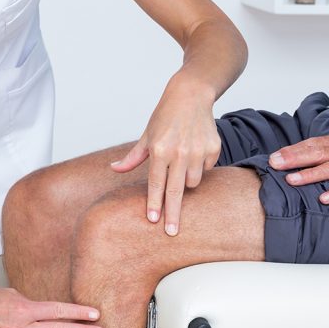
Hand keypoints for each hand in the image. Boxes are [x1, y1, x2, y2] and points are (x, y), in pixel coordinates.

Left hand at [111, 73, 220, 235]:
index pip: (155, 183)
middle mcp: (179, 152)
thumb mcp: (146, 135)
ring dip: (186, 182)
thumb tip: (114, 169)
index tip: (154, 221)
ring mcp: (198, 151)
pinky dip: (201, 167)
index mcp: (159, 149)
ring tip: (182, 165)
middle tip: (172, 232)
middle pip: (175, 191)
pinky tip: (195, 152)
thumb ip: (132, 157)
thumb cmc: (165, 116)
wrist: (191, 95)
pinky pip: (207, 169)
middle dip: (173, 214)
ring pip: (193, 182)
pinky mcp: (213, 148)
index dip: (154, 203)